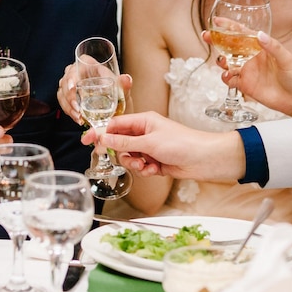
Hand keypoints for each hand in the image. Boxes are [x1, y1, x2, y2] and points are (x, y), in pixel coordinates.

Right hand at [57, 60, 132, 123]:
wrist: (117, 110)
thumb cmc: (117, 95)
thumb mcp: (122, 90)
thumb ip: (124, 84)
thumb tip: (126, 79)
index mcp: (89, 65)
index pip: (77, 66)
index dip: (72, 76)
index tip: (73, 87)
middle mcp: (78, 73)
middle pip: (66, 80)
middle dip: (69, 95)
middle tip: (77, 107)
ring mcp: (71, 86)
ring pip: (62, 93)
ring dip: (69, 106)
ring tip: (79, 116)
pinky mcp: (69, 99)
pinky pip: (64, 104)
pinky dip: (70, 112)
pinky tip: (78, 118)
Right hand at [82, 111, 244, 180]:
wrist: (205, 159)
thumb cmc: (182, 143)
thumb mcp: (149, 142)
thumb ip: (124, 142)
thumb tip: (103, 138)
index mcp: (143, 121)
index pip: (114, 125)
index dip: (100, 133)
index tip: (86, 141)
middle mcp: (145, 133)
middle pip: (120, 143)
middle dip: (121, 153)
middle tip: (124, 159)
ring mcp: (150, 148)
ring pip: (129, 157)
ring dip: (134, 163)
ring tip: (146, 165)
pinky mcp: (156, 161)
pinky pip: (140, 166)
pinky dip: (145, 170)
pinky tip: (155, 169)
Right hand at [203, 31, 291, 116]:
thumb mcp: (286, 59)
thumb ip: (272, 47)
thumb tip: (260, 35)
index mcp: (261, 47)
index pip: (242, 33)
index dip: (229, 26)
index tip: (217, 21)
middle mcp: (251, 58)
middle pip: (229, 47)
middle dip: (216, 41)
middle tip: (207, 36)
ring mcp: (247, 72)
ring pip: (227, 63)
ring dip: (221, 60)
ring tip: (222, 61)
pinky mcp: (245, 85)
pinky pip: (229, 80)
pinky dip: (225, 77)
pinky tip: (228, 76)